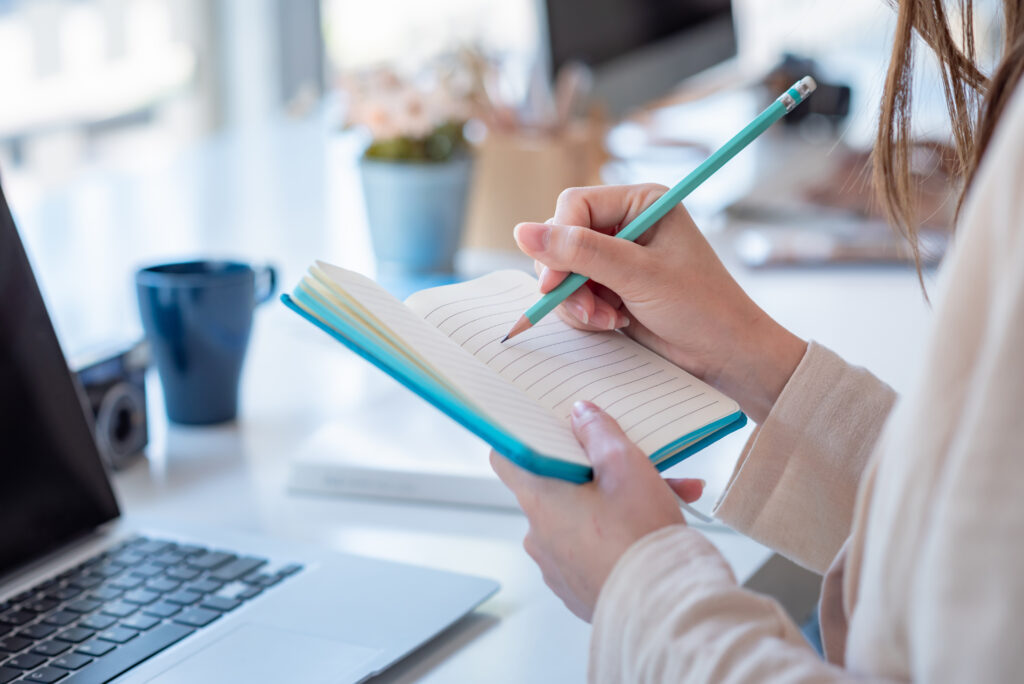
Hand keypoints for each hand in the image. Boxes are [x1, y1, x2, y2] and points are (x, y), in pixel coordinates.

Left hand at [490, 400, 703, 621]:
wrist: (663, 606)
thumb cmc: (639, 536)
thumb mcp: (625, 465)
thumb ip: (598, 432)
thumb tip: (580, 415)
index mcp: (539, 500)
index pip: (508, 457)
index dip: (527, 436)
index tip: (549, 428)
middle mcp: (539, 534)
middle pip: (559, 485)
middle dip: (600, 470)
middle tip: (638, 463)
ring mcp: (558, 565)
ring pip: (583, 516)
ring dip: (618, 501)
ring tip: (671, 495)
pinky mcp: (580, 586)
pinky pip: (594, 548)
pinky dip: (619, 533)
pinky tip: (657, 525)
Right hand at [514, 184, 805, 422]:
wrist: (726, 355)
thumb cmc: (702, 307)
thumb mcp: (640, 276)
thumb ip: (582, 253)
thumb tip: (522, 232)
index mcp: (640, 202)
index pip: (574, 205)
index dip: (558, 240)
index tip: (554, 281)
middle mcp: (625, 224)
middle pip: (562, 238)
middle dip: (568, 278)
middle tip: (586, 309)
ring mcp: (616, 258)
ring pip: (562, 270)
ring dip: (577, 301)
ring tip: (608, 319)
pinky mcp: (610, 288)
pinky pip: (572, 294)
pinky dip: (585, 314)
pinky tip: (615, 323)